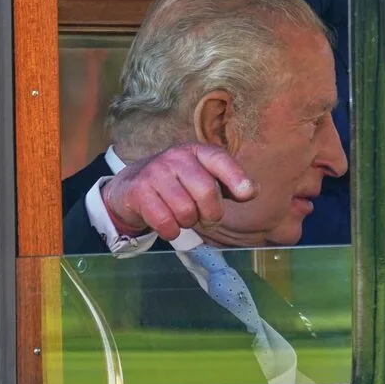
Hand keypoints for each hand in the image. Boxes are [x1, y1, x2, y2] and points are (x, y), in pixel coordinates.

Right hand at [101, 144, 257, 240]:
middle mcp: (176, 157)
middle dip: (211, 214)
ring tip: (183, 217)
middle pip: (206, 192)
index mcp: (197, 152)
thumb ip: (230, 185)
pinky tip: (169, 225)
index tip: (246, 194)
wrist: (131, 186)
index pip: (220, 160)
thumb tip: (252, 191)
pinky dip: (171, 231)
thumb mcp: (204, 179)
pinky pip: (165, 222)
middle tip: (206, 218)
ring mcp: (155, 172)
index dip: (236, 177)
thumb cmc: (178, 185)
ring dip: (188, 223)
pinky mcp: (139, 191)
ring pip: (185, 211)